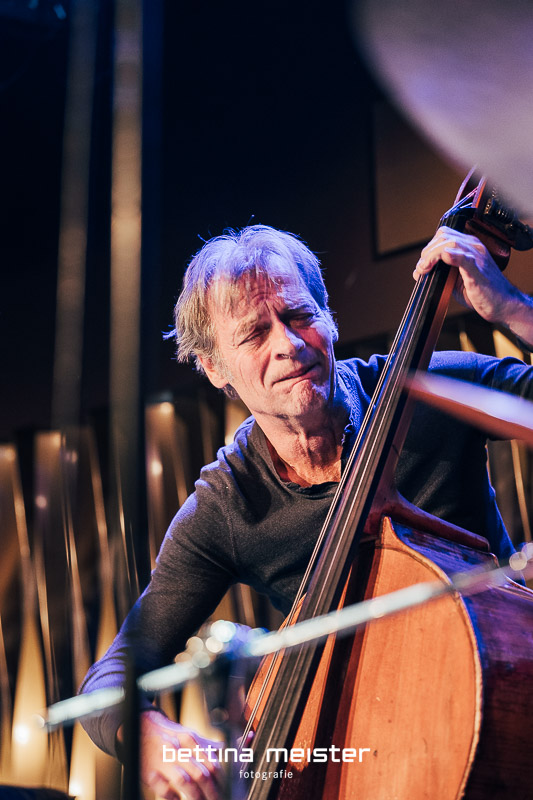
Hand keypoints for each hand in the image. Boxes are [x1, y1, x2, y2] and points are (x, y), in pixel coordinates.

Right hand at [121, 709, 224, 799]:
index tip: (225, 791)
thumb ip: (204, 743)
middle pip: (200, 774)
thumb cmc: (167, 734)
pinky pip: (163, 788)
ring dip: (195, 796)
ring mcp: (163, 761)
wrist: (141, 727)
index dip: (220, 780)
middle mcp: (177, 749)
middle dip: (210, 792)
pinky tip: (179, 799)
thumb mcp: (187, 734)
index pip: (210, 763)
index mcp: (189, 740)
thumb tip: (221, 747)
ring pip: (184, 781)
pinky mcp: (150, 773)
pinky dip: (173, 797)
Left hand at [413, 226, 532, 347]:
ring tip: (423, 269)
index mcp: (470, 247)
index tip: (422, 264)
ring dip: (431, 256)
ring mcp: (476, 256)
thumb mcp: (458, 280)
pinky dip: (448, 257)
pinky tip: (441, 260)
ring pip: (449, 243)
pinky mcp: (477, 269)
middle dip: (427, 252)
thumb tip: (421, 271)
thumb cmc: (483, 293)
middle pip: (443, 236)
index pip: (444, 235)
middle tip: (421, 269)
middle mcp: (474, 247)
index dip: (429, 247)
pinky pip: (461, 257)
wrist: (503, 304)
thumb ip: (442, 272)